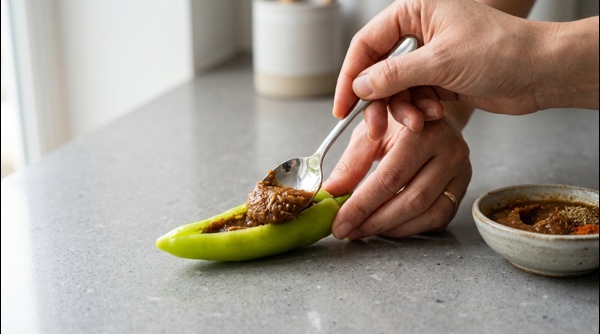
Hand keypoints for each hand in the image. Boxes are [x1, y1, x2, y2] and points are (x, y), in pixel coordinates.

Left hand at [323, 102, 472, 238]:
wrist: (430, 115)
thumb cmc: (396, 124)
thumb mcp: (370, 133)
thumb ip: (351, 164)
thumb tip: (331, 194)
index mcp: (425, 133)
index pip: (390, 178)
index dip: (361, 205)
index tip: (338, 223)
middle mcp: (451, 152)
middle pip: (411, 200)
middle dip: (374, 221)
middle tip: (348, 231)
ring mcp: (461, 173)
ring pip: (427, 214)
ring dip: (390, 228)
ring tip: (362, 230)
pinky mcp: (462, 189)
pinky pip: (437, 219)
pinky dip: (408, 228)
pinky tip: (385, 227)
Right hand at [333, 0, 598, 138]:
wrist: (540, 73)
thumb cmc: (500, 50)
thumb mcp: (440, 62)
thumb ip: (394, 74)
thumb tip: (360, 85)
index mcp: (415, 11)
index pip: (367, 43)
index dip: (350, 75)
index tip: (342, 105)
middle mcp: (419, 32)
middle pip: (378, 70)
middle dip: (380, 101)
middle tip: (376, 126)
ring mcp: (428, 57)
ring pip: (396, 90)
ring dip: (404, 109)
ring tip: (421, 120)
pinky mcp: (439, 79)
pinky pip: (414, 99)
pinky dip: (419, 111)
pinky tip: (434, 116)